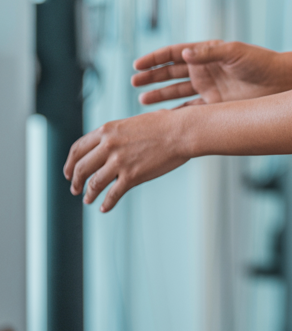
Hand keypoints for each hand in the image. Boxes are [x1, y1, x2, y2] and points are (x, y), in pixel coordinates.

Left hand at [63, 109, 189, 211]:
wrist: (183, 131)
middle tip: (75, 189)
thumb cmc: (166, 124)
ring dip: (88, 194)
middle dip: (75, 181)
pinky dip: (106, 204)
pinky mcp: (132, 176)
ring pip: (93, 183)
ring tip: (87, 199)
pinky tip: (104, 208)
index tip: (69, 172)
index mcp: (107, 130)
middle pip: (81, 168)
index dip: (70, 163)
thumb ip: (118, 134)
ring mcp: (119, 162)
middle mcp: (108, 145)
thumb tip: (110, 145)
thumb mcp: (134, 122)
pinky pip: (112, 195)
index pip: (78, 149)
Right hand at [131, 40, 284, 105]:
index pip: (175, 54)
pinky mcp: (215, 105)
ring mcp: (209, 88)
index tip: (138, 64)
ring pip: (177, 92)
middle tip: (134, 82)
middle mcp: (205, 70)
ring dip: (159, 95)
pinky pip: (190, 110)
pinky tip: (162, 118)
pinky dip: (176, 114)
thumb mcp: (235, 53)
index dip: (155, 59)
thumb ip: (209, 53)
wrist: (282, 82)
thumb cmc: (261, 62)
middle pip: (171, 73)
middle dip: (152, 77)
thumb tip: (184, 53)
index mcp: (207, 53)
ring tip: (142, 101)